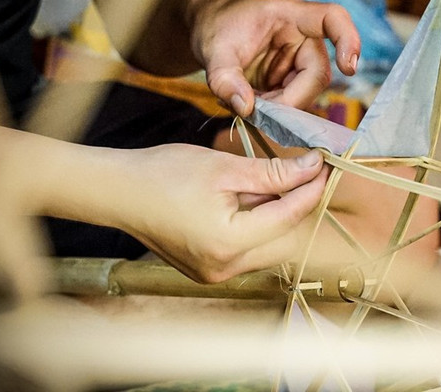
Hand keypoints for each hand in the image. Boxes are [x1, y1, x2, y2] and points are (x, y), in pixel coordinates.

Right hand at [115, 145, 328, 282]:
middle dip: (298, 203)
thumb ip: (273, 172)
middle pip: (284, 237)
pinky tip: (252, 200)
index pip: (288, 217)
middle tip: (305, 171)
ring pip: (269, 245)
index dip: (310, 189)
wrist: (117, 192)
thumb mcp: (224, 167)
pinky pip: (249, 249)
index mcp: (229, 243)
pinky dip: (258, 225)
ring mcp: (215, 274)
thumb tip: (312, 167)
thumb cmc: (163, 174)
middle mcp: (225, 268)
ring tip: (274, 181)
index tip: (323, 165)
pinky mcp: (209, 270)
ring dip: (278, 214)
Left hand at [191, 0, 360, 115]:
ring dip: (279, 107)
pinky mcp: (291, 78)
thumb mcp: (212, 50)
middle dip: (290, 99)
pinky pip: (292, 101)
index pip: (333, 19)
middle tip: (256, 109)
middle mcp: (303, 37)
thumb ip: (224, 78)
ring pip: (306, 93)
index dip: (349, 40)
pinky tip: (249, 102)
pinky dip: (273, 110)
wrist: (208, 28)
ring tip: (244, 102)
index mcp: (291, 15)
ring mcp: (299, 59)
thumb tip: (245, 108)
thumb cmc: (214, 26)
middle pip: (318, 73)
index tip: (349, 68)